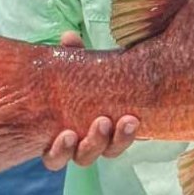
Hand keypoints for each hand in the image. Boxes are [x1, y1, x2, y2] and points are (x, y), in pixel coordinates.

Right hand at [41, 31, 139, 169]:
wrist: (111, 78)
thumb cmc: (79, 79)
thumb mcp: (74, 67)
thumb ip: (72, 55)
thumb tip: (69, 37)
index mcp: (61, 137)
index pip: (55, 156)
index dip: (60, 150)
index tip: (68, 133)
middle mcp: (82, 145)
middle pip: (85, 157)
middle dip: (94, 142)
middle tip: (103, 120)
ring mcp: (107, 142)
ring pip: (110, 152)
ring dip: (119, 139)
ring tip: (129, 120)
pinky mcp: (127, 135)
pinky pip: (131, 141)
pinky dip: (134, 133)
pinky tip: (139, 119)